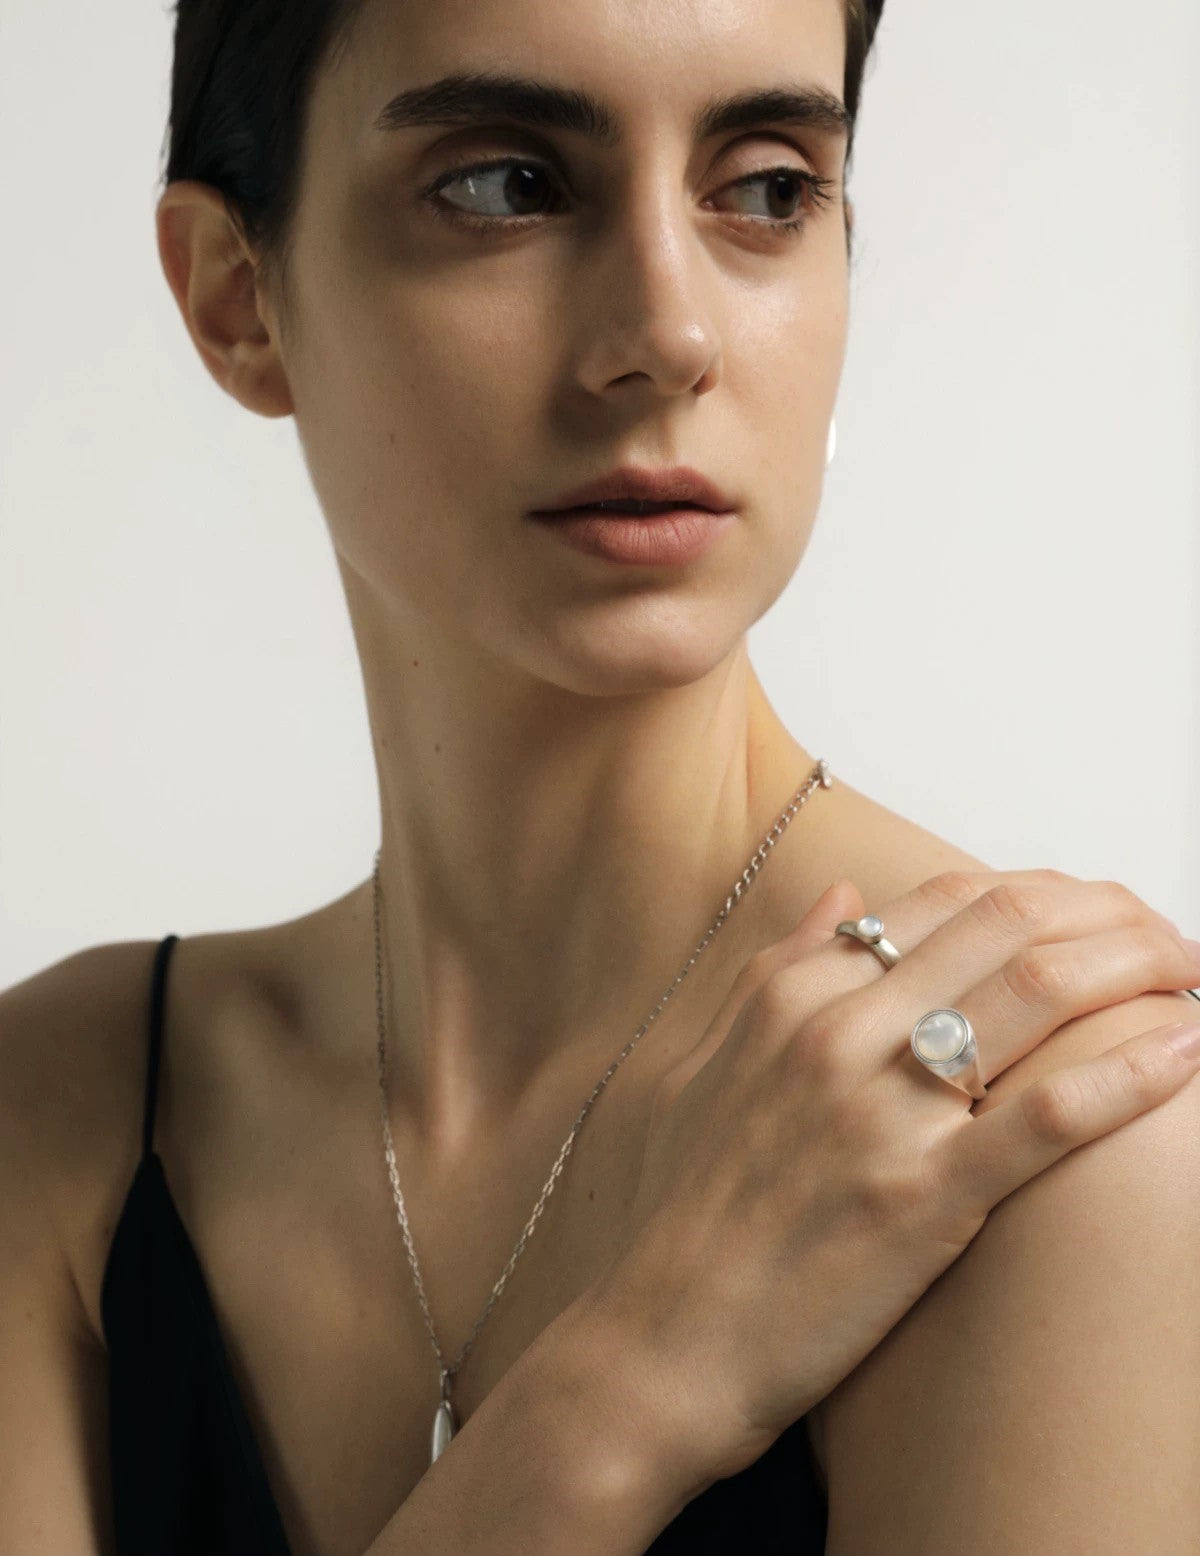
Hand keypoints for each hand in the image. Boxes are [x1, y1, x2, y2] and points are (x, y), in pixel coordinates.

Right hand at [581, 869, 1199, 1485]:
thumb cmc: (679, 1214)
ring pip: (1038, 995)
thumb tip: (844, 895)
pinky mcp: (923, 1197)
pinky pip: (1050, 1115)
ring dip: (1136, 968)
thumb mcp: (699, 1062)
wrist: (659, 1343)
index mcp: (791, 996)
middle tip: (1167, 939)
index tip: (1091, 914)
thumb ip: (775, 968)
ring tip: (1190, 971)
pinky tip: (1185, 1047)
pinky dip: (1132, 1074)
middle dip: (1107, 915)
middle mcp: (839, 1032)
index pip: (943, 902)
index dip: (1037, 893)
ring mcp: (882, 1111)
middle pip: (1006, 926)